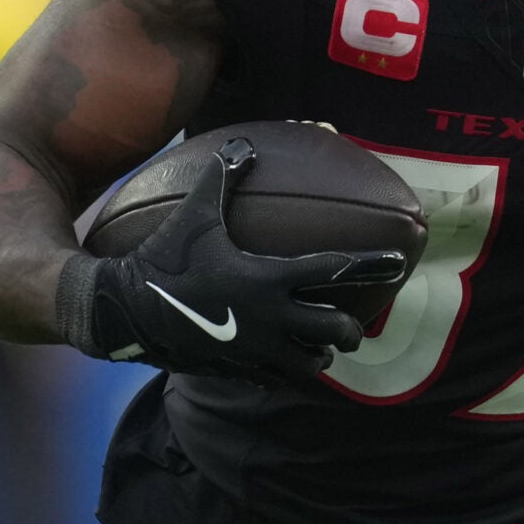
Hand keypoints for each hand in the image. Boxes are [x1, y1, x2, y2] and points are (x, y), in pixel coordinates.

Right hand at [83, 138, 407, 383]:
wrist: (126, 309)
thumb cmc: (164, 256)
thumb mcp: (194, 213)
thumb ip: (222, 178)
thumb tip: (243, 144)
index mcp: (267, 277)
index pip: (334, 270)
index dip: (370, 264)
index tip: (397, 262)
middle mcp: (270, 317)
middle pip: (334, 329)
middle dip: (349, 329)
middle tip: (352, 325)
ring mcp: (255, 349)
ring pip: (311, 364)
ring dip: (320, 355)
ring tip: (321, 348)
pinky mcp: (237, 369)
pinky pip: (276, 379)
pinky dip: (287, 372)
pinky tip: (284, 362)